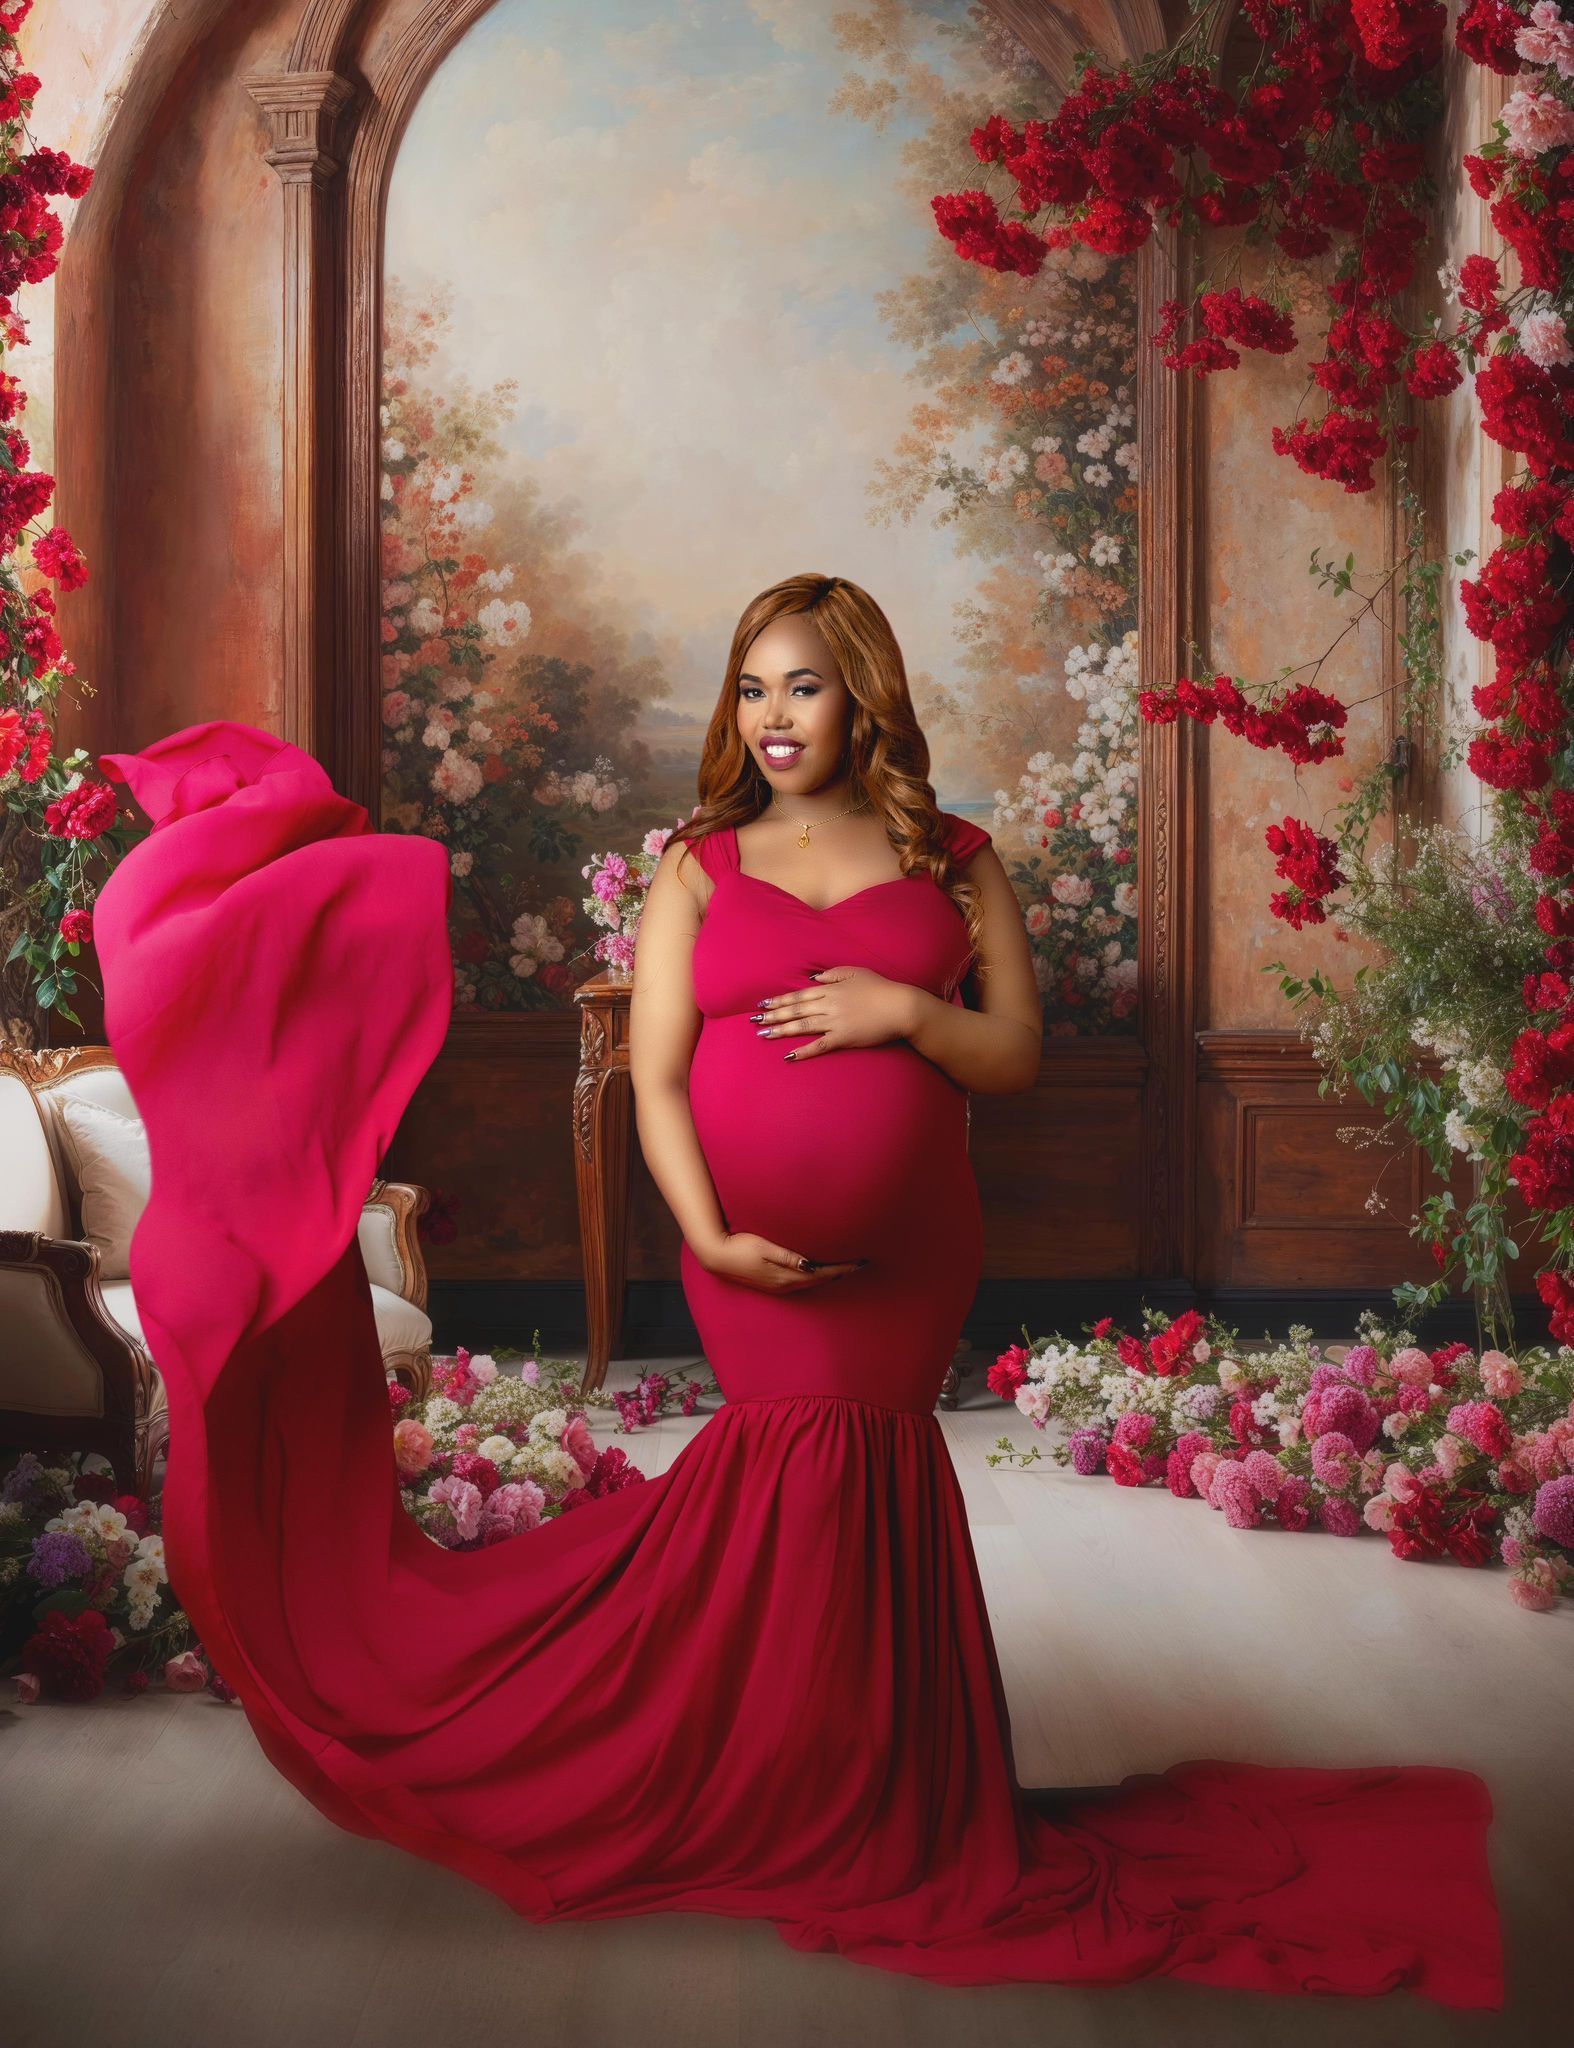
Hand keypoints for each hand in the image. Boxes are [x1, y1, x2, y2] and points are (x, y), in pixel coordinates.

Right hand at [694, 1230, 868, 1291]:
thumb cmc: (740, 1247)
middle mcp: (786, 1284)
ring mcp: (779, 1287)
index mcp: (787, 1276)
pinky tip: (820, 1272)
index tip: (861, 1262)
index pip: (823, 1273)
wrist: (717, 1256)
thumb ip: (789, 1257)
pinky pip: (803, 1283)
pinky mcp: (773, 1284)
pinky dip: (816, 1278)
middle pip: (822, 1280)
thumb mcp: (765, 1248)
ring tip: (846, 1268)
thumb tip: (812, 1265)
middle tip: (861, 1264)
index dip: (843, 1268)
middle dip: (841, 1273)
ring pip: (813, 1283)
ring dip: (830, 1276)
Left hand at [749, 966, 918, 1060]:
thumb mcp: (855, 972)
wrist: (900, 1007)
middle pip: (795, 1010)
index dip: (779, 1000)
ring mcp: (835, 1022)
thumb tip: (813, 980)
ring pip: (802, 1026)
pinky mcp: (844, 1038)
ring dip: (781, 1030)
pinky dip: (804, 1051)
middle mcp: (828, 1004)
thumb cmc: (880, 988)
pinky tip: (789, 1055)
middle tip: (754, 1021)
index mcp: (830, 989)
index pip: (798, 995)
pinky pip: (819, 1046)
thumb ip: (832, 975)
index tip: (763, 1004)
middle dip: (773, 1015)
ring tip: (764, 1034)